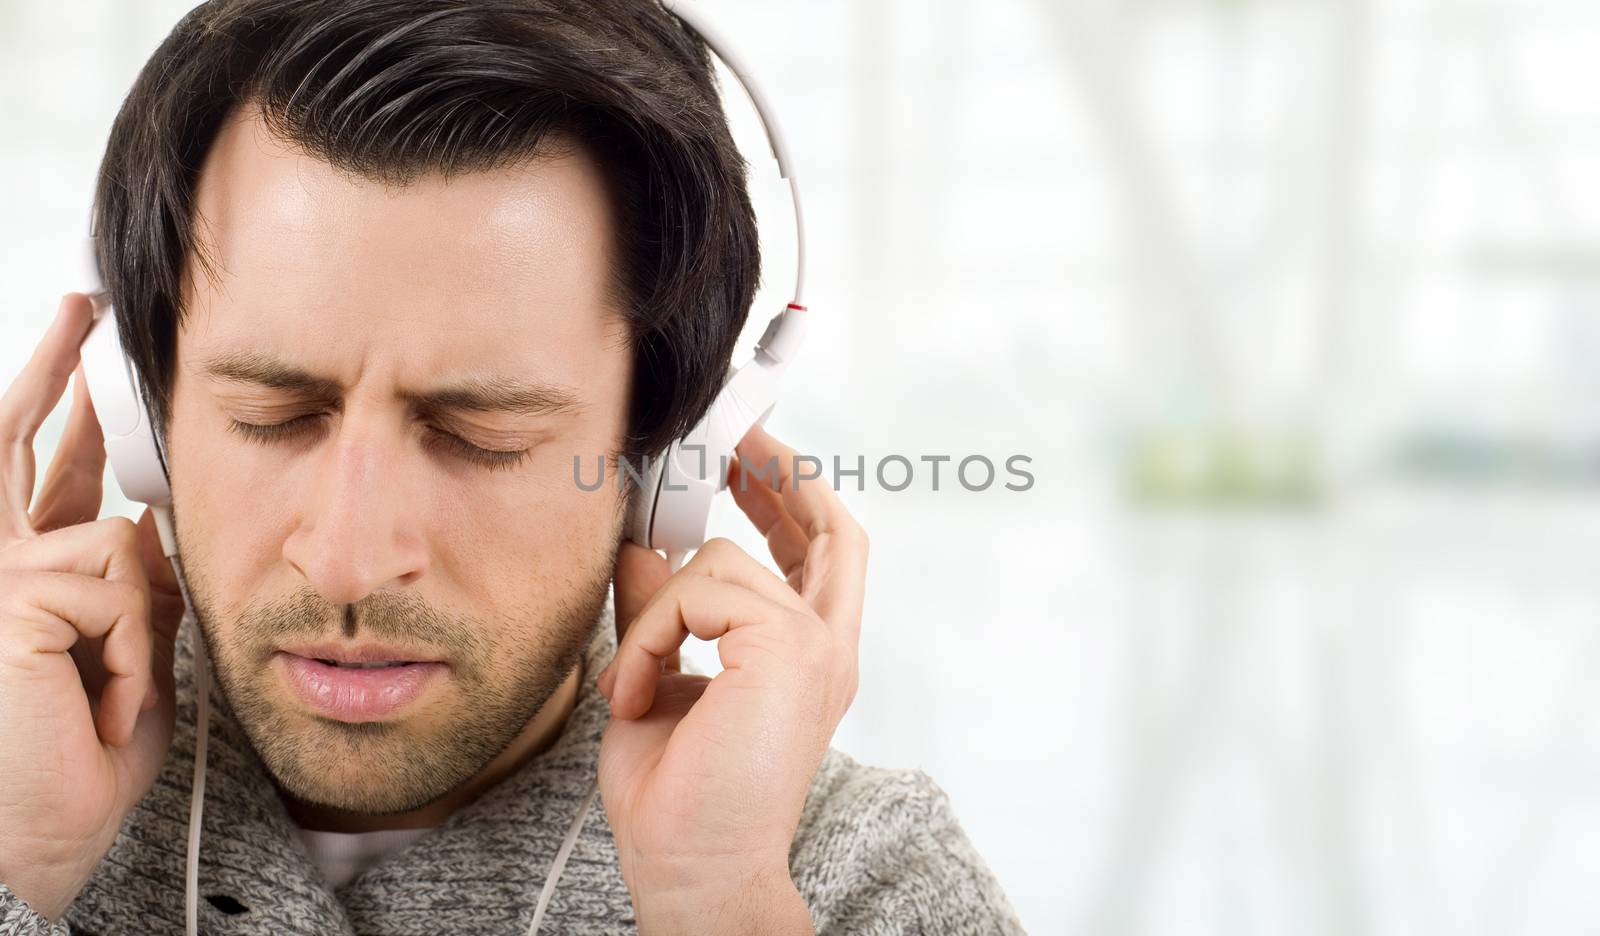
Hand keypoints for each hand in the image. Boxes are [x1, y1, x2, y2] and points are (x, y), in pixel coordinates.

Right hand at [0, 294, 183, 920]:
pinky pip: (117, 579)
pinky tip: (95, 698)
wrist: (46, 835)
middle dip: (51, 365)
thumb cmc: (81, 759)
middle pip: (21, 442)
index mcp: (28, 577)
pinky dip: (131, 646)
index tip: (85, 355)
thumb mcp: (132, 656)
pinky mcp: (7, 596)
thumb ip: (136, 586)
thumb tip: (145, 521)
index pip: (50, 474)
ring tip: (107, 694)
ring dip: (139, 628)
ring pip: (117, 536)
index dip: (69, 413)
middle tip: (81, 303)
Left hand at [597, 424, 867, 934]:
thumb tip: (638, 550)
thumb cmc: (679, 801)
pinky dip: (648, 634)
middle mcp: (825, 649)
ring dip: (653, 612)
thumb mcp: (657, 683)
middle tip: (735, 440)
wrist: (694, 871)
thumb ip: (659, 614)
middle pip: (831, 526)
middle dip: (780, 468)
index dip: (792, 496)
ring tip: (631, 681)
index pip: (820, 555)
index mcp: (804, 660)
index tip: (749, 459)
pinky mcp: (788, 647)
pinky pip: (695, 590)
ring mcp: (815, 646)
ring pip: (718, 559)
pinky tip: (635, 692)